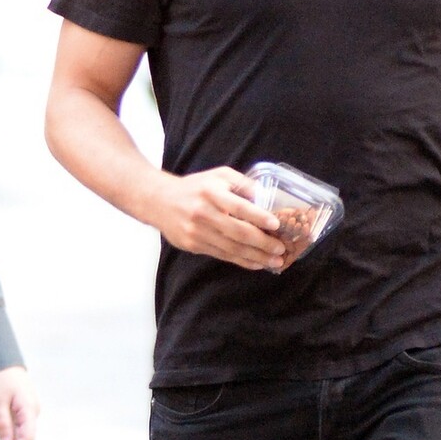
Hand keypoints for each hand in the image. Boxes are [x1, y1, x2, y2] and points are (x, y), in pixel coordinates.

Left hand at [0, 365, 38, 439]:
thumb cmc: (1, 379)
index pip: (27, 437)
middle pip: (20, 438)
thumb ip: (2, 424)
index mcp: (29, 410)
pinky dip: (1, 426)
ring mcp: (27, 413)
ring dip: (0, 438)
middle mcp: (31, 413)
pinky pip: (12, 424)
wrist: (3, 362)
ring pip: (15, 433)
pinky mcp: (20, 411)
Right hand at [148, 166, 284, 271]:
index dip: (259, 217)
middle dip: (263, 243)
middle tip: (281, 249)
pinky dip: (241, 261)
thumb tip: (269, 198)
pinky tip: (256, 263)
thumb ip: (243, 184)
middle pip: (237, 232)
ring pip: (231, 248)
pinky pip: (222, 255)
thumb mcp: (218, 176)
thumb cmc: (195, 187)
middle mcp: (203, 213)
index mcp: (211, 193)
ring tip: (275, 261)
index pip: (239, 207)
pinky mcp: (193, 245)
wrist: (159, 201)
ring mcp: (196, 232)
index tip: (276, 225)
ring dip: (256, 257)